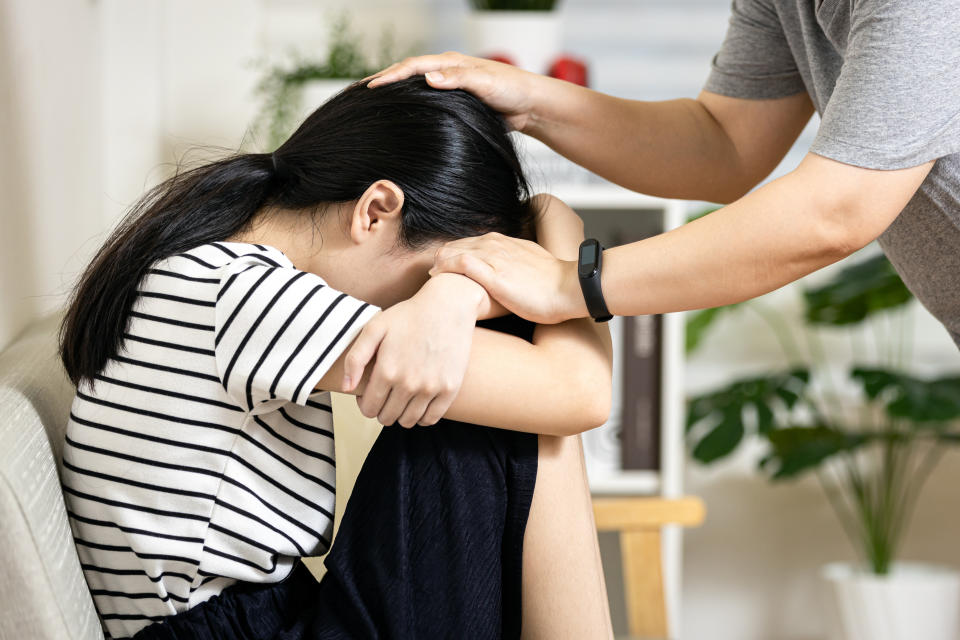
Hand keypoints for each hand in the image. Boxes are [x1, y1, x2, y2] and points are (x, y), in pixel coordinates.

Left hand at [342, 274, 483, 426]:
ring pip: (408, 421)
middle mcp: (409, 383)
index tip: (370, 393)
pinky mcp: (450, 389)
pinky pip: (431, 419)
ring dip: (401, 415)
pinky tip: (419, 403)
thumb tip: (347, 387)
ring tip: (401, 399)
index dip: (365, 404)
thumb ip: (355, 359)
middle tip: (386, 394)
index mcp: (387, 370)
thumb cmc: (408, 315)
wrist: (448, 306)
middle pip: (387, 417)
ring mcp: (431, 388)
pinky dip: (422, 417)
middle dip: (382, 410)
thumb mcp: (375, 328)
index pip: (369, 408)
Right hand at [365, 51, 539, 132]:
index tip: (371, 87)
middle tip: (360, 92)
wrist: (531, 106)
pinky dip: (411, 108)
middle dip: (384, 81)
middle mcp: (447, 73)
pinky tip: (402, 119)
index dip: (390, 76)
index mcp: (451, 63)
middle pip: (408, 74)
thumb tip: (428, 78)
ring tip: (373, 104)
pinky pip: (428, 105)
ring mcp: (450, 89)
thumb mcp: (485, 83)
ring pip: (416, 90)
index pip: (412, 66)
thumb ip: (458, 79)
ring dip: (395, 95)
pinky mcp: (456, 105)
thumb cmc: (512, 89)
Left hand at [430, 232, 586, 324]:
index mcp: (505, 242)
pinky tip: (437, 277)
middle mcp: (496, 244)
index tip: (445, 267)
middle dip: (443, 258)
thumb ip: (514, 262)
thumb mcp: (531, 264)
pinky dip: (446, 268)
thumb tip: (508, 272)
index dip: (454, 254)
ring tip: (431, 276)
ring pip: (454, 251)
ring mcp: (494, 257)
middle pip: (457, 245)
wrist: (569, 288)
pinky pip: (461, 264)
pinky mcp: (493, 274)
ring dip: (440, 263)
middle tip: (433, 274)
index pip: (470, 242)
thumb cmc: (554, 284)